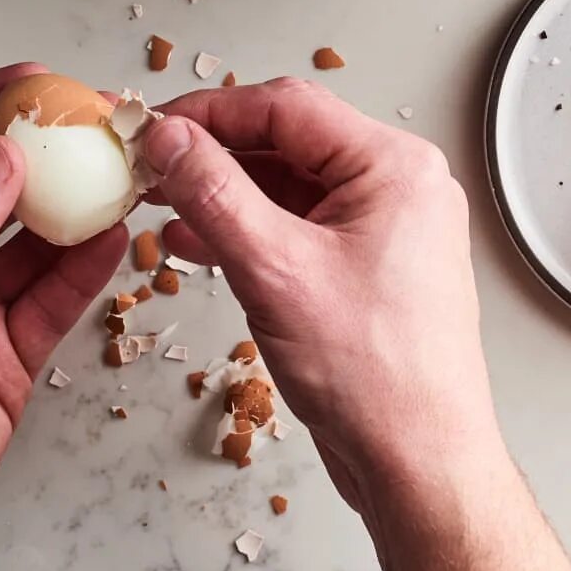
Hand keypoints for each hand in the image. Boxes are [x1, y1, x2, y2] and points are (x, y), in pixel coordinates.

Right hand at [145, 79, 570, 570]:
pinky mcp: (365, 266)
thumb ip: (215, 194)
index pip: (287, 107)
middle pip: (288, 141)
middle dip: (214, 153)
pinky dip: (247, 230)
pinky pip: (297, 226)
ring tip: (161, 201)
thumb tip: (172, 139)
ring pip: (288, 185)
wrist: (419, 463)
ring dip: (224, 193)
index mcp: (395, 168)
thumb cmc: (378, 378)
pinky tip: (196, 241)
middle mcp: (398, 187)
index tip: (154, 128)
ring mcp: (384, 228)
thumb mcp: (276, 271)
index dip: (210, 113)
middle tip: (152, 164)